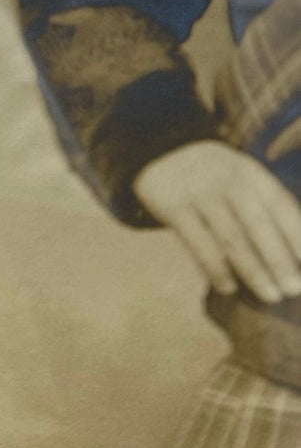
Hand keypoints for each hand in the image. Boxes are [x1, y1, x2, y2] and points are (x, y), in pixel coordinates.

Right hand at [134, 141, 300, 302]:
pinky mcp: (174, 208)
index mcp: (253, 174)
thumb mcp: (243, 177)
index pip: (283, 207)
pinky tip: (228, 288)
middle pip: (259, 225)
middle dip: (279, 260)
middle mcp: (230, 183)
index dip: (299, 237)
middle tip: (295, 289)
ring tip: (270, 295)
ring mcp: (200, 195)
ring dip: (253, 270)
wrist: (161, 151)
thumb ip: (265, 205)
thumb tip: (294, 247)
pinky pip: (198, 243)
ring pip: (231, 238)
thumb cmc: (215, 177)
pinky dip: (215, 268)